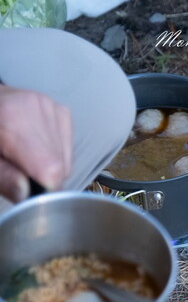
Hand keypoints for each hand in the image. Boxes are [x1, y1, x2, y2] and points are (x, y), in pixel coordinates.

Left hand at [0, 86, 71, 201]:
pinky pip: (67, 148)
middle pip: (58, 165)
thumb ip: (3, 178)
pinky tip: (33, 149)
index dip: (41, 189)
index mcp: (13, 117)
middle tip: (14, 171)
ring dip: (47, 167)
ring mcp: (51, 108)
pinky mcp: (61, 112)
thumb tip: (26, 193)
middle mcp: (37, 108)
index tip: (27, 194)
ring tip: (20, 157)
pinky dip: (54, 156)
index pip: (49, 168)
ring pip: (65, 159)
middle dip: (41, 178)